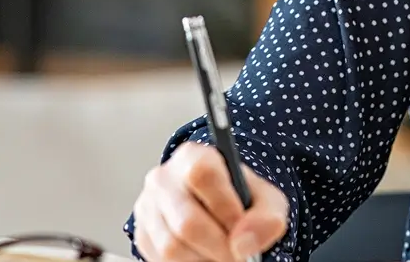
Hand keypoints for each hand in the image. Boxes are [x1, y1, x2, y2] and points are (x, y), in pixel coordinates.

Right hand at [133, 141, 289, 260]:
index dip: (224, 206)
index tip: (241, 225)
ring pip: (172, 246)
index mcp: (193, 157)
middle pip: (186, 221)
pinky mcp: (143, 235)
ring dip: (204, 259)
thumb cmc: (240, 199)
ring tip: (223, 255)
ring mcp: (148, 207)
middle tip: (238, 254)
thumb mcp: (266, 200)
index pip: (202, 175)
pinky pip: (162, 259)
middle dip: (219, 245)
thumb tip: (245, 243)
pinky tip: (205, 256)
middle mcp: (164, 179)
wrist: (219, 209)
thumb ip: (267, 217)